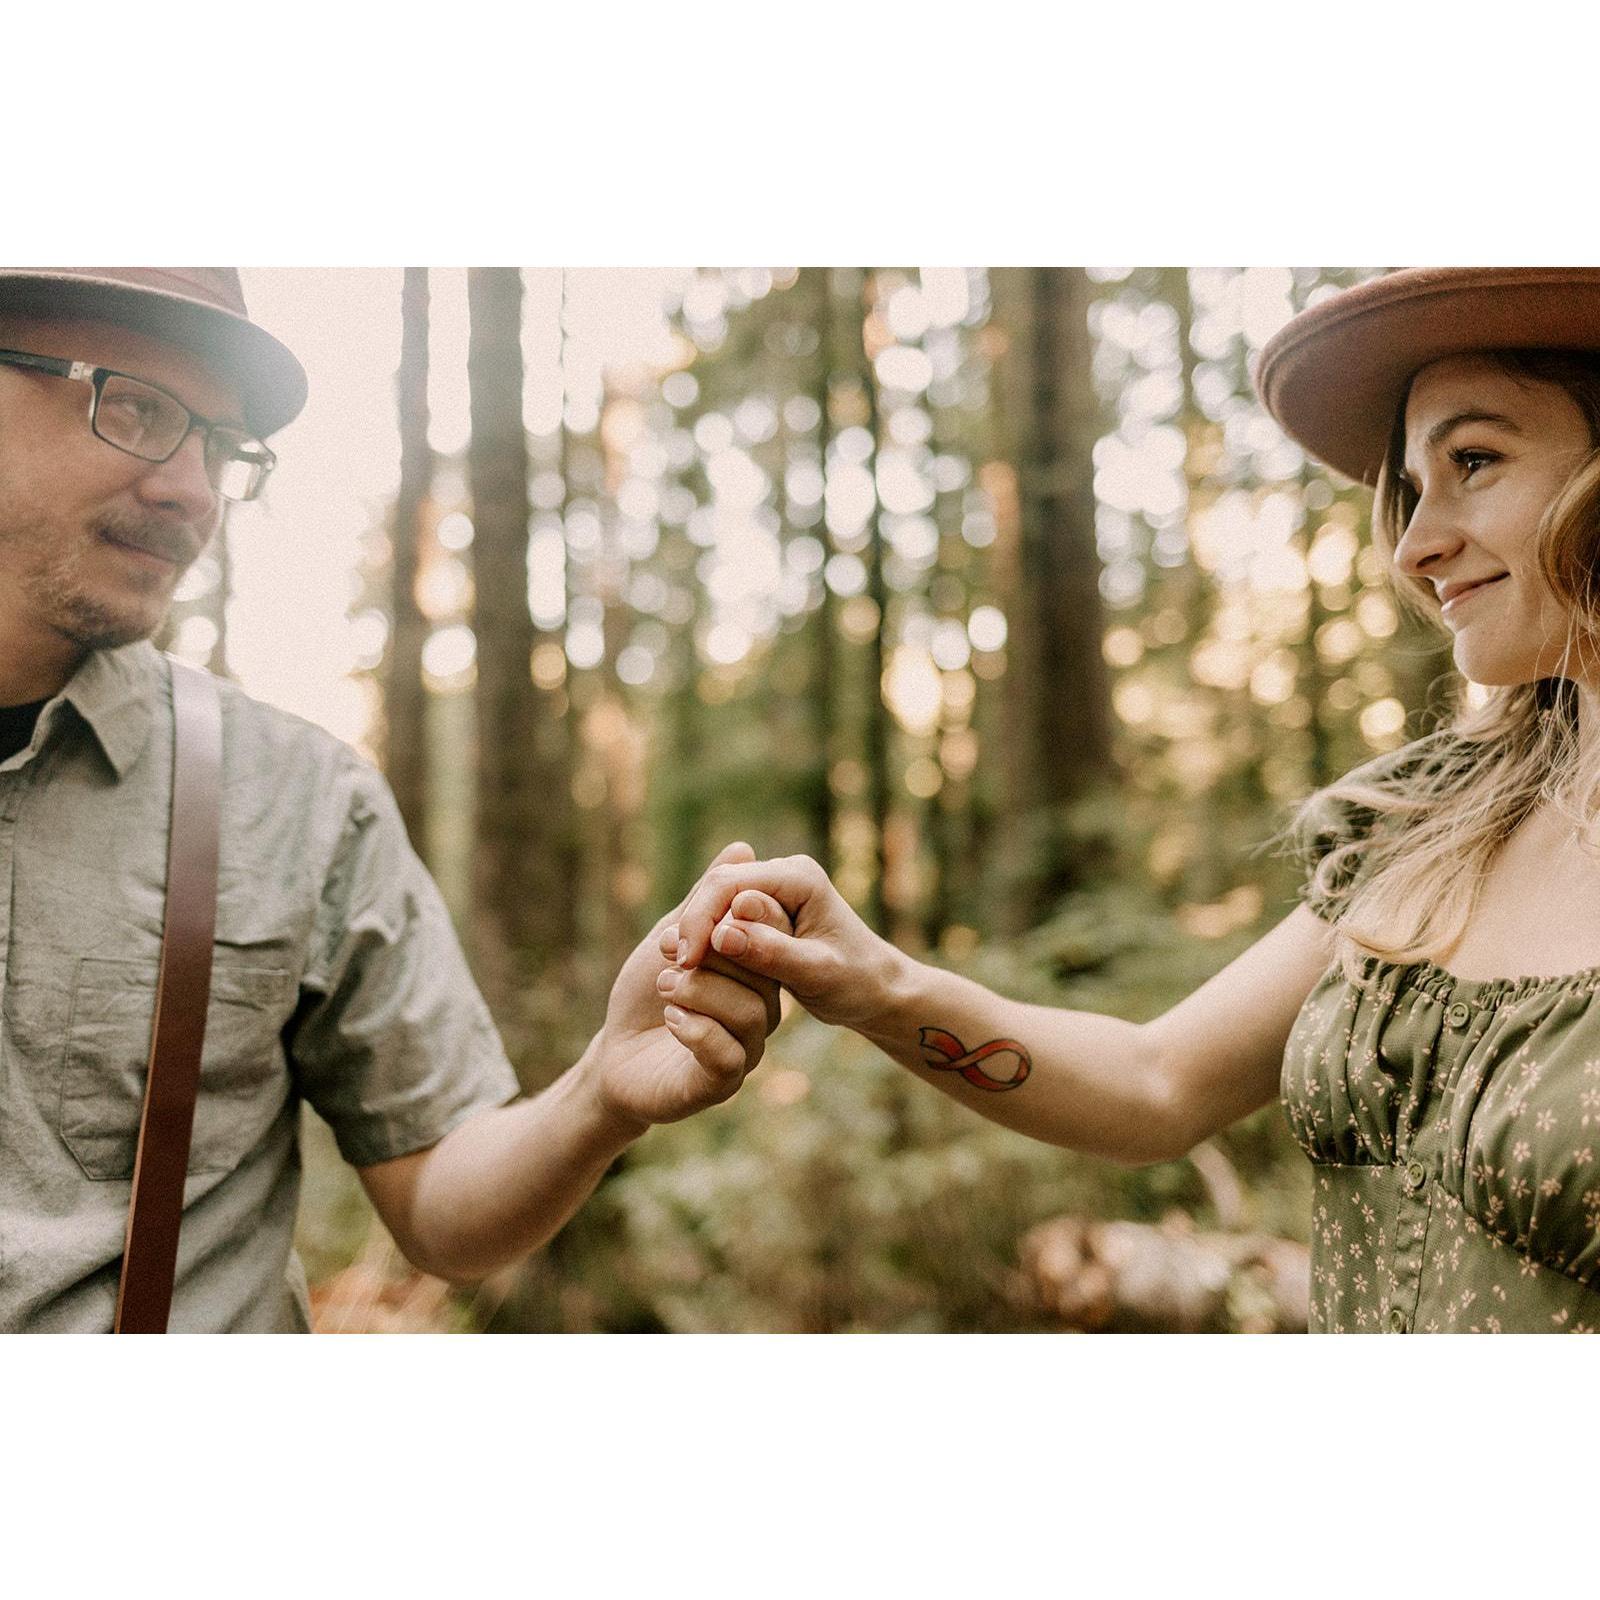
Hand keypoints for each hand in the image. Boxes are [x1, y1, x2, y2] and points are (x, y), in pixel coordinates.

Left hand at [587, 843, 792, 1130]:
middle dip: (715, 955)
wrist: (614, 1056)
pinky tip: (671, 1018)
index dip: (739, 922)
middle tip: (670, 952)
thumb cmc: (644, 995)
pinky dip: (695, 1029)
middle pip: (764, 974)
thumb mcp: (673, 936)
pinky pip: (726, 1054)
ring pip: (749, 1013)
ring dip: (701, 991)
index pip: (772, 939)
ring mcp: (747, 1049)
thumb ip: (706, 900)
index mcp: (755, 975)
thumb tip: (743, 848)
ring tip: (666, 983)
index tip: (694, 919)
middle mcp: (761, 1012)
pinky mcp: (722, 1082)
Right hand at [670, 854, 903, 1031]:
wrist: (875, 990)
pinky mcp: (764, 911)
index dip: (702, 919)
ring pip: (716, 901)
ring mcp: (772, 890)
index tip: (686, 960)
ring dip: (694, 932)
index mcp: (800, 877)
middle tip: (673, 965)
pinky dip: (705, 940)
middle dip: (693, 924)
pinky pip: (723, 917)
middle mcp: (784, 874)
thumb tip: (723, 933)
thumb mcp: (816, 974)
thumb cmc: (855, 982)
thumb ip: (772, 953)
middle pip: (719, 887)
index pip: (732, 885)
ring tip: (673, 968)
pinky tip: (689, 966)